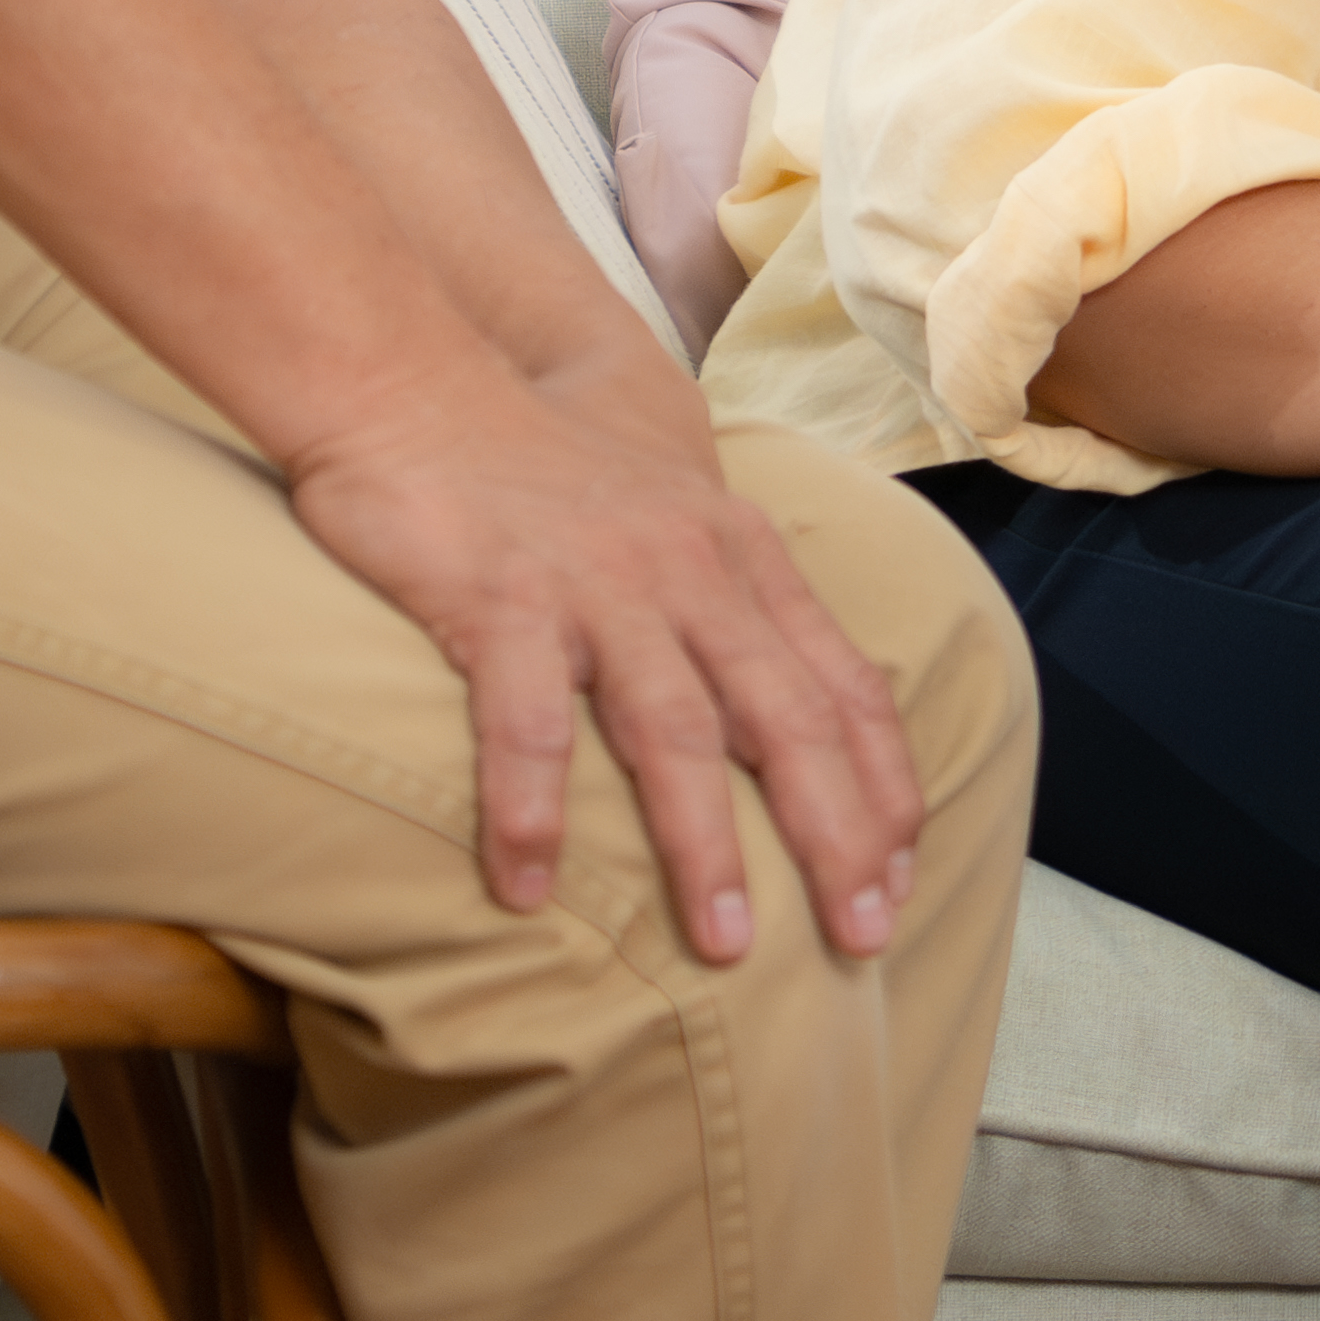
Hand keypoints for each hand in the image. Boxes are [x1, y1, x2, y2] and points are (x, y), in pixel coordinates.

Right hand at [274, 361, 937, 963]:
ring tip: (733, 945)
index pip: (843, 679)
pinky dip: (529, 809)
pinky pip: (523, 721)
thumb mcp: (669, 510)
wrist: (413, 375)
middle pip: (786, 718)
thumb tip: (774, 686)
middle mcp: (686, 572)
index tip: (906, 870)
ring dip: (707, 845)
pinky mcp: (496, 598)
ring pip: (673, 731)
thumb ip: (724, 590)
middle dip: (836, 833)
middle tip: (865, 937)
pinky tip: (527, 890)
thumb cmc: (538, 455)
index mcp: (737, 557)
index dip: (883, 779)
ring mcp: (595, 586)